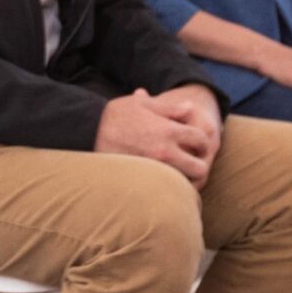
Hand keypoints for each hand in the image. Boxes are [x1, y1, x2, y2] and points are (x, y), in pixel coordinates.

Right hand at [97, 89, 216, 186]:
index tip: (196, 144)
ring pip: (185, 183)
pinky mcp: (143, 178)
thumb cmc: (115, 115)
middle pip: (200, 168)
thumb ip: (170, 108)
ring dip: (186, 180)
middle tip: (192, 163)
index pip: (202, 140)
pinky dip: (168, 186)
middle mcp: (165, 151)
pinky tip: (162, 180)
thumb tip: (190, 108)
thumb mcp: (143, 105)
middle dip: (199, 166)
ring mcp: (154, 168)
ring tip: (179, 175)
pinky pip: (165, 188)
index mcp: (168, 130)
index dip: (202, 142)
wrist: (89, 130)